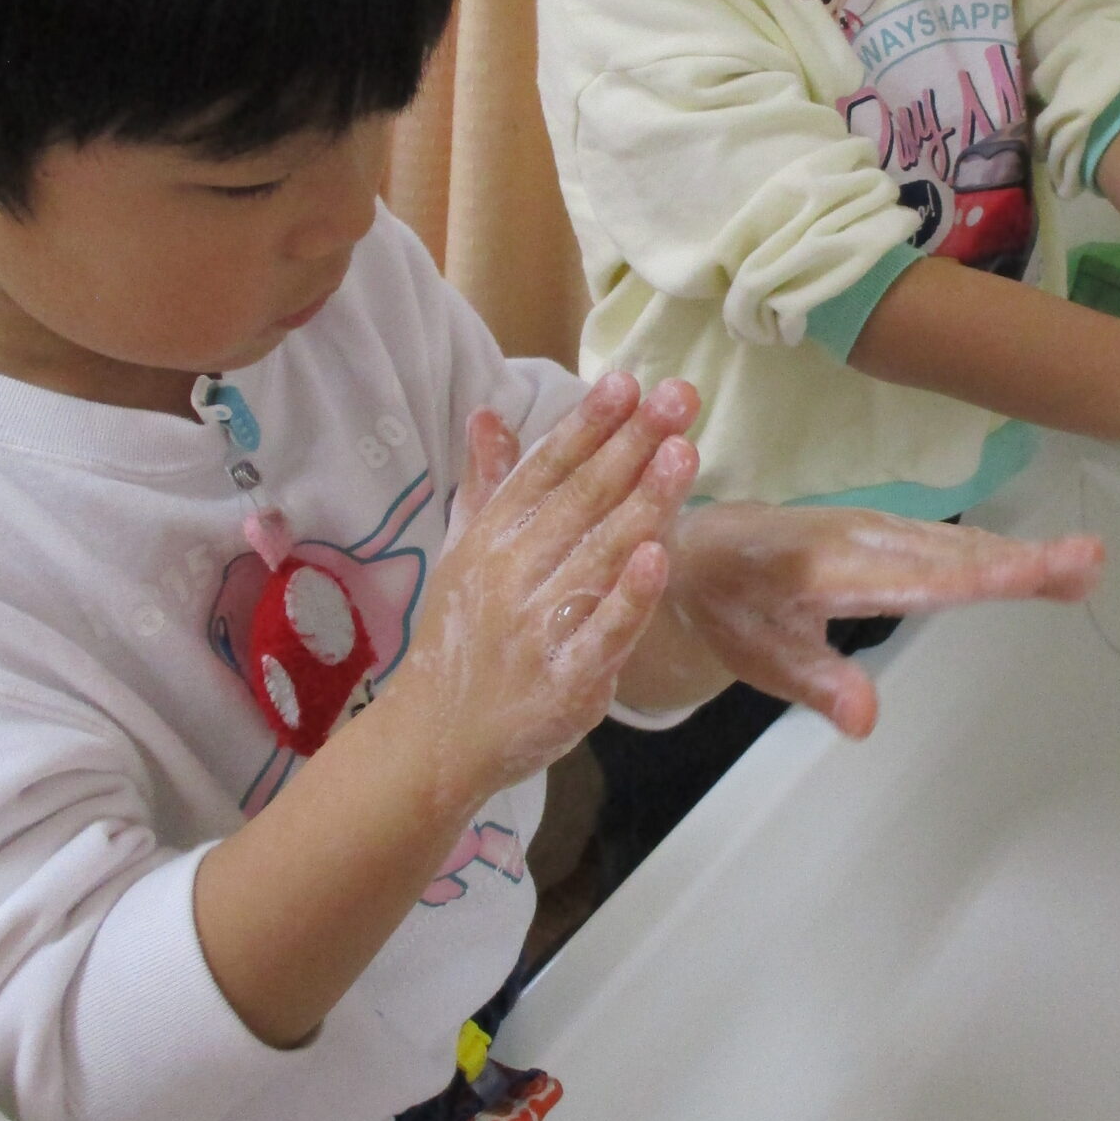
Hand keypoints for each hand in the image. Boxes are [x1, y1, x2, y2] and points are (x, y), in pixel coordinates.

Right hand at [401, 374, 701, 792]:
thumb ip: (488, 484)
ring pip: (598, 556)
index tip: (626, 381)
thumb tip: (489, 414)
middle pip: (580, 500)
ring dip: (643, 502)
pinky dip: (630, 596)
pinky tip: (658, 555)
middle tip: (679, 396)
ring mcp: (537, 627)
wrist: (436, 739)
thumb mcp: (465, 553)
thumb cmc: (462, 638)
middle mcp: (511, 574)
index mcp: (491, 538)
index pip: (545, 470)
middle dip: (632, 444)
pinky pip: (603, 632)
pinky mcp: (565, 680)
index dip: (587, 424)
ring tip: (683, 453)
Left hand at [656, 507, 1106, 737]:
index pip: (911, 578)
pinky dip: (993, 551)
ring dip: (1019, 553)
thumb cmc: (728, 605)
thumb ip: (815, 681)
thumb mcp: (756, 654)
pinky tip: (1033, 563)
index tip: (1030, 572)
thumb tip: (866, 721)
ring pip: (954, 547)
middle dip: (1020, 561)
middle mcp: (859, 540)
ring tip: (1083, 564)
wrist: (699, 546)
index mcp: (825, 569)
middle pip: (950, 557)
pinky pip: (944, 544)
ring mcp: (874, 530)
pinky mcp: (884, 531)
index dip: (973, 577)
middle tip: (1091, 563)